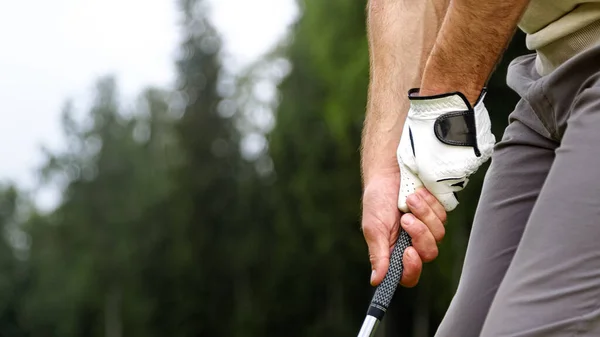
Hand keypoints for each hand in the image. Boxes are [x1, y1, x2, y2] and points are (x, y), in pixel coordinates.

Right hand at [362, 172, 446, 287]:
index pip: (409, 276)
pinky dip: (430, 204)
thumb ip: (378, 254)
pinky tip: (418, 194)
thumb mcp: (373, 228)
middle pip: (429, 254)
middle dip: (419, 233)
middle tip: (406, 218)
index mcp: (395, 252)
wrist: (389, 172)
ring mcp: (427, 229)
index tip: (409, 251)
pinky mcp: (437, 215)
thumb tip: (376, 280)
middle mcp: (413, 244)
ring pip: (439, 235)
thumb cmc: (377, 200)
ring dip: (423, 214)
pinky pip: (443, 217)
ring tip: (409, 200)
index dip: (412, 269)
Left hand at [397, 89, 494, 211]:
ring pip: (465, 169)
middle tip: (436, 156)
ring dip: (457, 160)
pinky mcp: (485, 149)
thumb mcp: (408, 156)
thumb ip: (416, 176)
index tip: (432, 183)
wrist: (444, 102)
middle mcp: (459, 175)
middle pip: (454, 184)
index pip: (444, 201)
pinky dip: (467, 149)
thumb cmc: (421, 127)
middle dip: (446, 175)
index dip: (437, 193)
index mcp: (437, 180)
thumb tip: (416, 188)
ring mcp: (474, 162)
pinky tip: (458, 136)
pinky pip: (475, 155)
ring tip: (446, 142)